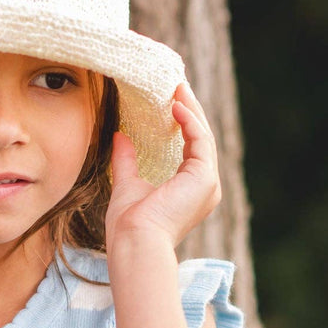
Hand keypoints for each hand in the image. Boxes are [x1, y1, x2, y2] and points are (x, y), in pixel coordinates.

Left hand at [104, 81, 221, 252]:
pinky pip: (200, 140)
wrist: (134, 242)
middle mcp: (204, 187)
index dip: (182, 122)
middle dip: (189, 110)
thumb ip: (126, 160)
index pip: (190, 147)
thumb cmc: (129, 225)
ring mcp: (208, 184)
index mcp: (189, 190)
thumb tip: (119, 136)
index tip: (170, 99)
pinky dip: (189, 121)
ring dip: (190, 109)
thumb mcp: (126, 184)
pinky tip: (176, 106)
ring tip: (177, 87)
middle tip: (177, 84)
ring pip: (202, 136)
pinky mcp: (204, 178)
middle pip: (199, 138)